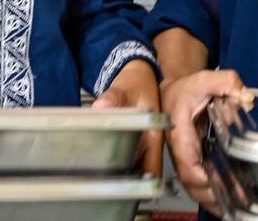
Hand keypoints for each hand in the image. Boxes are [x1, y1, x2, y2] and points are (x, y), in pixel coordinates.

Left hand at [93, 59, 162, 175]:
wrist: (139, 73)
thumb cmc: (136, 81)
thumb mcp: (123, 88)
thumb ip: (112, 99)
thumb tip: (103, 107)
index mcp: (155, 135)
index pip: (153, 170)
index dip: (142, 181)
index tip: (125, 184)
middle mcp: (152, 143)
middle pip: (144, 172)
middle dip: (129, 179)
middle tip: (107, 178)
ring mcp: (144, 143)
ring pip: (136, 167)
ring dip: (124, 171)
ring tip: (103, 171)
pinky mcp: (136, 141)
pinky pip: (128, 158)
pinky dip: (118, 161)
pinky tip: (104, 160)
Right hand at [159, 69, 246, 214]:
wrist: (173, 91)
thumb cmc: (186, 88)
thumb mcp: (206, 78)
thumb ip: (226, 82)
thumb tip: (245, 96)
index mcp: (180, 130)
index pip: (186, 160)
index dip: (200, 175)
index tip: (217, 181)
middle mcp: (180, 149)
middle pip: (190, 181)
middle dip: (210, 195)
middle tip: (233, 203)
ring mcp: (185, 157)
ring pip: (194, 186)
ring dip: (212, 199)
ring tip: (234, 207)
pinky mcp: (192, 160)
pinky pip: (199, 182)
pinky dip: (211, 194)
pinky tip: (228, 203)